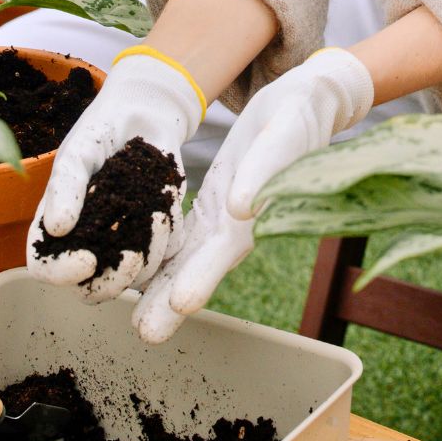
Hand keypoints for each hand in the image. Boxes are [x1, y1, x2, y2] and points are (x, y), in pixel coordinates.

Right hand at [27, 51, 201, 302]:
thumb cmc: (101, 132)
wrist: (146, 116)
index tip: (86, 261)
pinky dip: (168, 240)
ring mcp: (124, 242)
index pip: (46, 268)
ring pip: (133, 279)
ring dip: (148, 257)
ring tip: (157, 216)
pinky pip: (165, 256)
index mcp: (57, 227)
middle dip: (111, 282)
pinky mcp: (157, 237)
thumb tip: (56, 228)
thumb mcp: (79, 153)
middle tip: (132, 257)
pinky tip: (166, 209)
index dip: (61, 274)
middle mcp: (88, 242)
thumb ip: (65, 186)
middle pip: (91, 289)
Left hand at [130, 48, 373, 341]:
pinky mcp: (214, 205)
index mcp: (255, 211)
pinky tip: (137, 269)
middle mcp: (237, 224)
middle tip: (145, 335)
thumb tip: (240, 209)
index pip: (224, 250)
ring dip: (162, 287)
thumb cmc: (298, 119)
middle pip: (201, 267)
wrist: (306, 105)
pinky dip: (162, 256)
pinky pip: (184, 237)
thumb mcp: (281, 138)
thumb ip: (262, 175)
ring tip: (135, 318)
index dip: (202, 277)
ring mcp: (224, 218)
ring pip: (187, 258)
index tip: (181, 306)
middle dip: (173, 301)